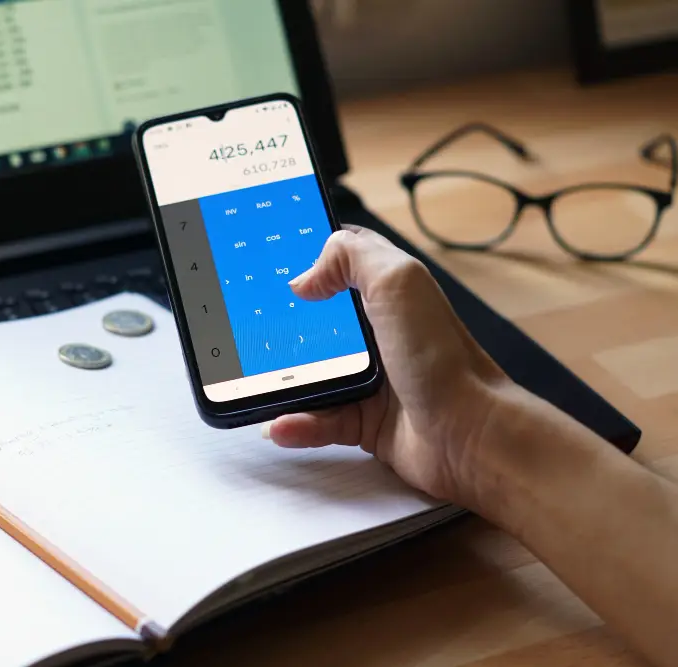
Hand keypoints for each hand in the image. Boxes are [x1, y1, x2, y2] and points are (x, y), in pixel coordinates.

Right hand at [263, 226, 508, 505]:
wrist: (472, 437)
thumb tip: (305, 277)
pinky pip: (319, 421)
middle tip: (246, 329)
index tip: (266, 264)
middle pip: (316, 323)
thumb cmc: (442, 359)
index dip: (306, 260)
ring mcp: (371, 380)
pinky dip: (297, 424)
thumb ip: (351, 256)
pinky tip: (279, 425)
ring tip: (252, 387)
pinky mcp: (365, 423)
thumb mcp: (398, 282)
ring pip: (311, 376)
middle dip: (281, 326)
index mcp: (388, 293)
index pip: (341, 264)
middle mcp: (379, 334)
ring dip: (281, 384)